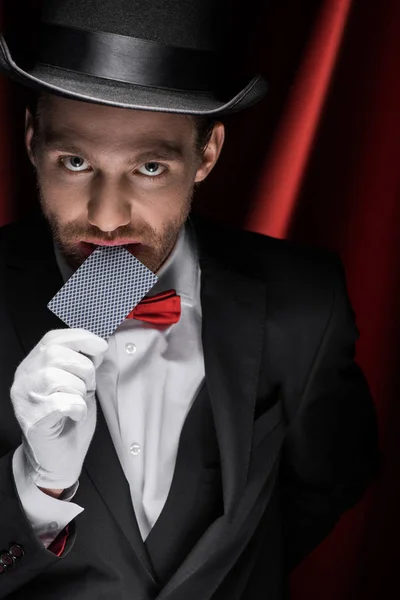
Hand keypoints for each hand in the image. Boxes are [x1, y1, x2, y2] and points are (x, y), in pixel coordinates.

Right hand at [10, 329, 107, 489]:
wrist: (58, 459)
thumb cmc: (69, 419)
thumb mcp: (79, 382)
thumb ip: (83, 362)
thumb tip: (98, 346)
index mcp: (34, 364)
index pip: (54, 338)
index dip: (81, 339)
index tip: (100, 349)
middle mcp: (24, 377)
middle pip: (56, 354)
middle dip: (84, 369)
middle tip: (87, 387)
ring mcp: (25, 399)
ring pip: (56, 377)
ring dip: (79, 389)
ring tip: (79, 402)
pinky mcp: (33, 420)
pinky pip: (61, 403)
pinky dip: (77, 407)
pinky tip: (76, 414)